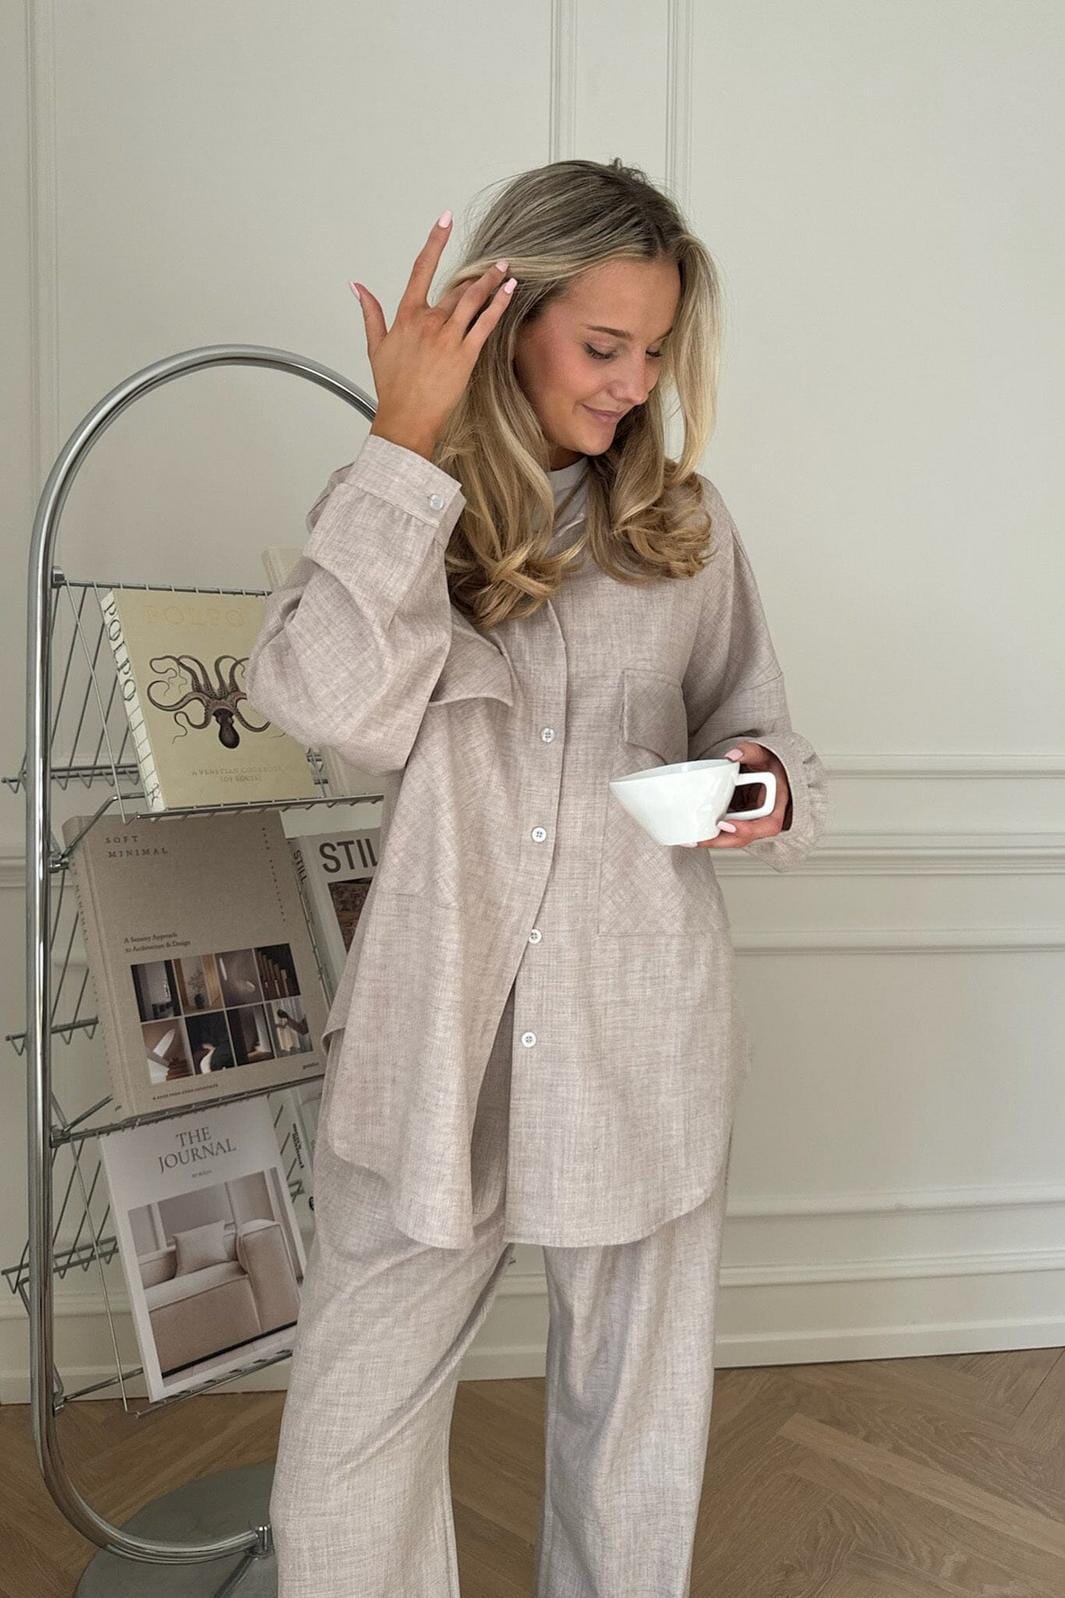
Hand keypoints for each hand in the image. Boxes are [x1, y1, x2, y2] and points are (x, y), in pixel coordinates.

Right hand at [352, 213, 516, 454]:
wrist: (406, 418)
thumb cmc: (392, 387)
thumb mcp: (376, 346)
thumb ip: (370, 312)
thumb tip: (357, 287)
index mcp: (407, 316)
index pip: (421, 268)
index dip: (435, 241)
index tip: (445, 219)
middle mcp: (428, 321)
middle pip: (456, 287)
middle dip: (477, 275)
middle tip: (496, 264)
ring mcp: (448, 337)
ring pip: (473, 299)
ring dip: (492, 281)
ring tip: (506, 269)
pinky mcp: (465, 355)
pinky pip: (485, 323)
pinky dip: (499, 305)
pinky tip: (510, 290)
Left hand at [689, 741, 791, 848]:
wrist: (765, 769)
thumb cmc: (769, 765)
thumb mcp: (763, 755)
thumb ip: (750, 752)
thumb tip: (733, 756)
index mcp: (776, 805)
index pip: (769, 825)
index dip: (747, 829)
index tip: (725, 823)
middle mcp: (763, 818)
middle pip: (745, 837)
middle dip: (720, 841)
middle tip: (698, 839)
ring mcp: (750, 822)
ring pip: (733, 838)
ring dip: (713, 841)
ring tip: (691, 839)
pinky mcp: (737, 820)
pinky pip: (726, 831)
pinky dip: (711, 833)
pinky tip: (694, 833)